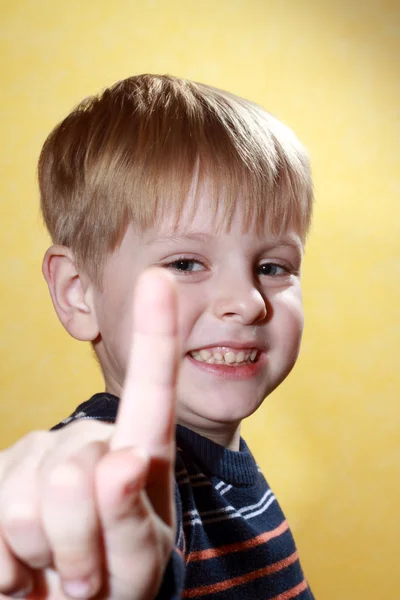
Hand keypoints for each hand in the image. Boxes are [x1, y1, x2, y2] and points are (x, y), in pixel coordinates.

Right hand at [0, 269, 178, 599]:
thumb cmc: (116, 579)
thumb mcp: (139, 560)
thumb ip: (133, 517)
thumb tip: (120, 460)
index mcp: (138, 450)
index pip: (152, 388)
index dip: (155, 331)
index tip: (161, 277)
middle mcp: (87, 439)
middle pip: (78, 476)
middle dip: (83, 541)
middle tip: (90, 566)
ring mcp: (36, 455)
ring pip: (33, 503)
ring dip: (49, 554)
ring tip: (61, 563)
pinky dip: (10, 567)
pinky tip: (23, 564)